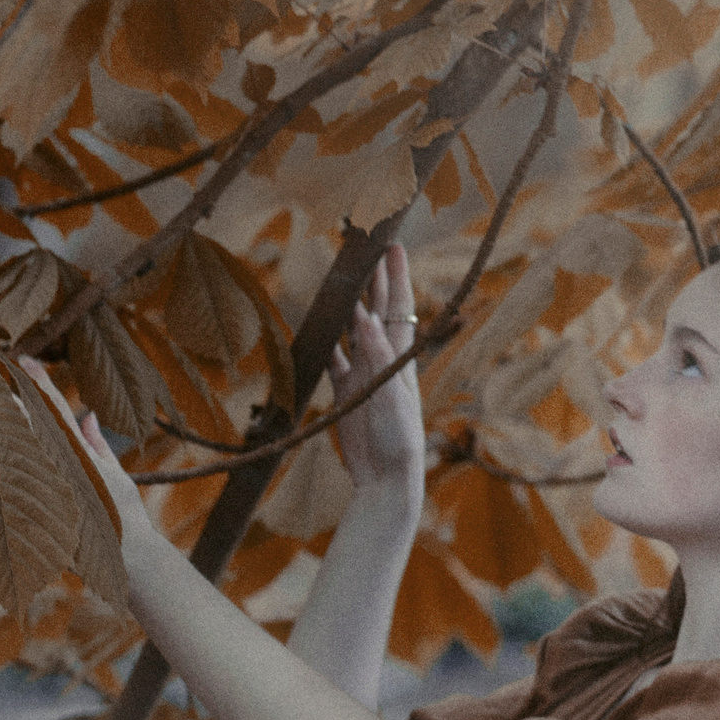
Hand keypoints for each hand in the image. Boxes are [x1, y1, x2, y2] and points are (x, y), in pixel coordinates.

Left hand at [17, 357, 153, 557]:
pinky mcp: (38, 501)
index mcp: (77, 450)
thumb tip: (88, 416)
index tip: (22, 358)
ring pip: (10, 442)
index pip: (54, 407)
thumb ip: (97, 445)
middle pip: (24, 418)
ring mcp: (48, 478)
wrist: (129, 554)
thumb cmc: (122, 517)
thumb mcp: (112, 476)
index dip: (38, 381)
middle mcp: (60, 459)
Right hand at [331, 245, 426, 499]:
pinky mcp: (347, 391)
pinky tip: (321, 326)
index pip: (398, 306)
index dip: (395, 274)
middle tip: (363, 248)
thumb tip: (369, 316)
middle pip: (377, 309)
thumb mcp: (389, 395)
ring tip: (341, 278)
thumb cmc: (396, 439)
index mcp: (399, 356)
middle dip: (372, 278)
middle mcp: (382, 359)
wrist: (387, 477)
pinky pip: (334, 359)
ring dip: (349, 304)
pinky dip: (328, 341)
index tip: (392, 243)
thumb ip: (378, 357)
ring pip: (354, 330)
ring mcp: (364, 373)